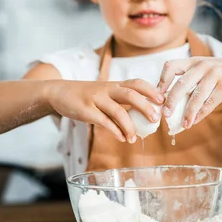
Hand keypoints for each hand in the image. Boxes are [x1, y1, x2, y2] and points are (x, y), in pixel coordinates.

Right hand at [49, 79, 163, 142]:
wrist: (59, 92)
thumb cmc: (86, 95)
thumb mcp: (105, 93)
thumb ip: (121, 101)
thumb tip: (144, 115)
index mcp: (114, 85)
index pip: (136, 83)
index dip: (151, 90)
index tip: (162, 100)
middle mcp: (106, 89)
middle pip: (130, 94)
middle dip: (145, 106)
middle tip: (156, 119)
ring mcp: (95, 99)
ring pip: (117, 110)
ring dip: (129, 126)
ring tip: (134, 138)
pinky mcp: (85, 110)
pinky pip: (103, 121)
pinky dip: (114, 130)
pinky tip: (121, 138)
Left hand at [158, 55, 221, 127]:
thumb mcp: (205, 70)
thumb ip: (190, 81)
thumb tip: (170, 103)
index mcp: (194, 61)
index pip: (171, 66)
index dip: (161, 81)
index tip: (157, 96)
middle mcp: (202, 65)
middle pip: (181, 83)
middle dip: (171, 101)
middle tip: (165, 115)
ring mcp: (215, 74)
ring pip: (196, 96)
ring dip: (188, 112)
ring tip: (183, 124)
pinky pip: (210, 102)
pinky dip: (201, 113)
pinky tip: (195, 121)